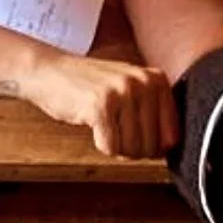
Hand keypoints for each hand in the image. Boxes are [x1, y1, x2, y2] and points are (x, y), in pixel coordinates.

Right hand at [28, 51, 178, 155]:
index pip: (171, 136)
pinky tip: (92, 124)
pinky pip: (110, 147)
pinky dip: (100, 144)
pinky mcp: (100, 105)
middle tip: (115, 132)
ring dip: (116, 147)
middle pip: (151, 146)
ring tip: (105, 126)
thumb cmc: (92, 85)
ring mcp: (122, 92)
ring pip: (132, 149)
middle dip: (132, 150)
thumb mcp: (131, 88)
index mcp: (157, 79)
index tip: (136, 137)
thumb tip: (170, 148)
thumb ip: (155, 112)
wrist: (51, 71)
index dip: (153, 147)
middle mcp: (144, 82)